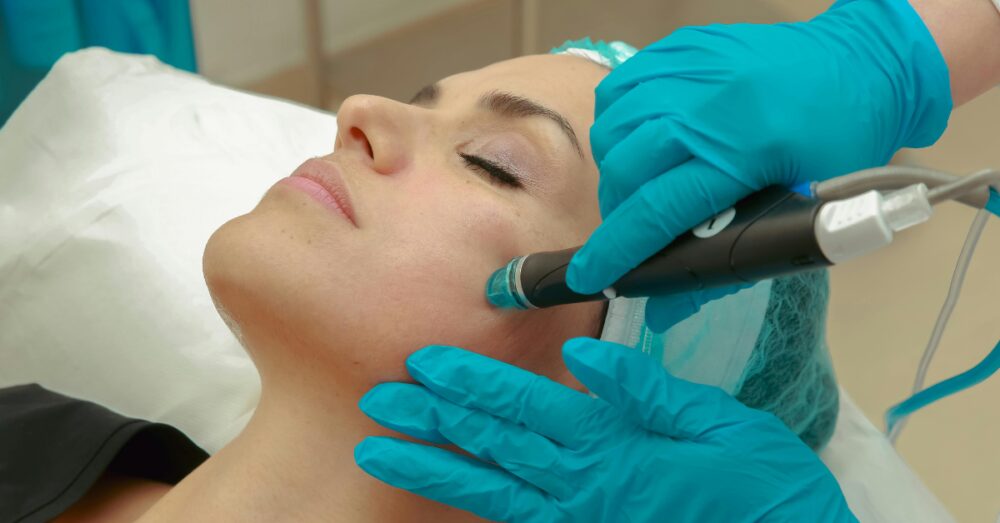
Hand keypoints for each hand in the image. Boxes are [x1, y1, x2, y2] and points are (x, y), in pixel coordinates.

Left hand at [354, 340, 855, 521]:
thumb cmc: (763, 491)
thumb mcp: (720, 426)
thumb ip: (647, 392)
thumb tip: (585, 356)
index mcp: (612, 448)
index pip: (523, 406)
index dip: (468, 383)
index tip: (422, 364)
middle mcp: (583, 486)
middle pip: (492, 445)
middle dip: (431, 419)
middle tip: (379, 400)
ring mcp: (579, 519)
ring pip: (490, 488)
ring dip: (433, 464)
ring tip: (380, 449)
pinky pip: (517, 521)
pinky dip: (477, 504)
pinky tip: (445, 489)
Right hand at [567, 0, 951, 331]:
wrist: (862, 62)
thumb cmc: (839, 142)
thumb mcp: (797, 209)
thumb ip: (729, 261)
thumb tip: (665, 309)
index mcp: (742, 153)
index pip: (657, 210)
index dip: (616, 249)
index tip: (587, 275)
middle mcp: (705, 106)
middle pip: (624, 170)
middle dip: (616, 211)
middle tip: (633, 227)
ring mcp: (689, 69)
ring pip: (612, 129)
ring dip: (615, 167)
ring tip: (640, 182)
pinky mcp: (681, 47)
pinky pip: (620, 89)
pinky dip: (619, 122)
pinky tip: (642, 138)